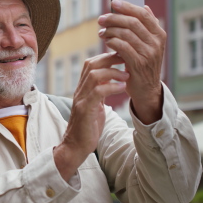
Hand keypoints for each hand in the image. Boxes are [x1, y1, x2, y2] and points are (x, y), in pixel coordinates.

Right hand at [54, 52, 127, 180]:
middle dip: (110, 58)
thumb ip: (100, 92)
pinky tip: (123, 88)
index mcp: (83, 88)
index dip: (106, 56)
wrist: (76, 146)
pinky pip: (98, 92)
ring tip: (126, 75)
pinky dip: (112, 87)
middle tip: (126, 59)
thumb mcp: (96, 105)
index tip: (122, 56)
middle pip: (91, 64)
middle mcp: (80, 90)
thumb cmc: (88, 127)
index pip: (91, 63)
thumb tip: (111, 81)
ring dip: (113, 72)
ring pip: (94, 75)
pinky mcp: (85, 109)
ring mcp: (81, 99)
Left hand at [98, 0, 165, 123]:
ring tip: (101, 32)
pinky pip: (122, 47)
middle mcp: (156, 43)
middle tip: (102, 19)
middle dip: (114, 18)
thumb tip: (143, 6)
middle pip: (132, 22)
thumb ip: (145, 27)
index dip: (128, 6)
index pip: (143, 14)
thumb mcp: (148, 44)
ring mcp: (148, 54)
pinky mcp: (138, 64)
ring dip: (110, 30)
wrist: (146, 89)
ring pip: (126, 34)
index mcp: (159, 34)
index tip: (113, 2)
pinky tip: (106, 42)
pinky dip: (112, 42)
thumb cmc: (143, 63)